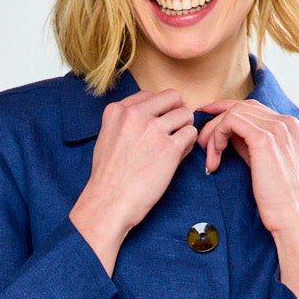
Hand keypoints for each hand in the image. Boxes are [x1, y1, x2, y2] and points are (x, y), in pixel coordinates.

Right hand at [70, 89, 196, 275]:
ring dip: (184, 130)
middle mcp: (135, 115)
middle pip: (172, 97)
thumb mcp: (107, 138)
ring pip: (185, 114)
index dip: (158, 110)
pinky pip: (191, 134)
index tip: (156, 126)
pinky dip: (188, 146)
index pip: (149, 95)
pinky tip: (176, 158)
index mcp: (117, 110)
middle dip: (176, 112)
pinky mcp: (169, 148)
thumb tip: (153, 117)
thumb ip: (126, 122)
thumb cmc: (108, 178)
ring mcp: (153, 130)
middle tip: (173, 131)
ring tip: (174, 148)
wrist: (109, 203)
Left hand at [198, 99, 298, 298]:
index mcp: (288, 126)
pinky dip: (217, 137)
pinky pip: (231, 123)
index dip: (225, 109)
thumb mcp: (262, 164)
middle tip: (200, 142)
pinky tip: (214, 158)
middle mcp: (285, 122)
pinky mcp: (265, 139)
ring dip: (214, 132)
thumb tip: (227, 135)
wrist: (290, 218)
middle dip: (215, 120)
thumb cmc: (276, 199)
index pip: (251, 106)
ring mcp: (277, 128)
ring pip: (233, 113)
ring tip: (208, 156)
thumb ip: (249, 145)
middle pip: (241, 106)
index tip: (205, 116)